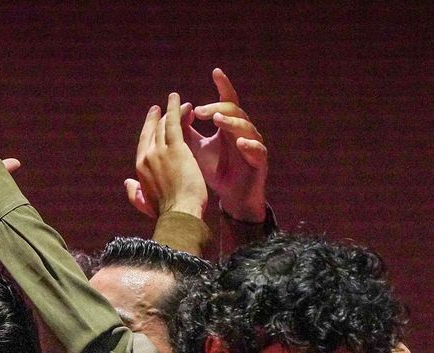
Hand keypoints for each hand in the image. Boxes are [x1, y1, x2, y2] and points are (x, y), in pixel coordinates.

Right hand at [123, 95, 208, 219]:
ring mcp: (160, 151)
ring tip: (177, 100)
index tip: (153, 119)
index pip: (144, 143)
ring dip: (171, 111)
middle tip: (162, 107)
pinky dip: (176, 109)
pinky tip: (179, 100)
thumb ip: (135, 193)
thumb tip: (127, 183)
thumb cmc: (167, 213)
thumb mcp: (146, 204)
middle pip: (152, 131)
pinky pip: (174, 123)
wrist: (180, 213)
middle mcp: (147, 156)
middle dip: (157, 118)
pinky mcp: (176, 149)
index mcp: (140, 168)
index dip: (148, 130)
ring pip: (164, 125)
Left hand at [187, 69, 268, 221]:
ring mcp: (253, 145)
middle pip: (234, 111)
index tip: (215, 71)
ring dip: (231, 122)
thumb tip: (173, 113)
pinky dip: (250, 145)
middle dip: (217, 107)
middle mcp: (243, 131)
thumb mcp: (195, 149)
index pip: (227, 101)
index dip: (223, 85)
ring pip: (247, 127)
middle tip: (200, 111)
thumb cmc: (215, 171)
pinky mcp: (260, 162)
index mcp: (228, 126)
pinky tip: (240, 142)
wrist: (231, 198)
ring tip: (218, 120)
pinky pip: (258, 150)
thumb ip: (186, 132)